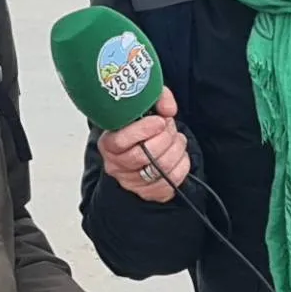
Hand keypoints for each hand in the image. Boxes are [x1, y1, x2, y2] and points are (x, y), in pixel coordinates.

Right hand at [101, 88, 188, 203]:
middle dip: (165, 137)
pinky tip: (179, 154)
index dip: (142, 130)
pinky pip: (172, 181)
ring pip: (161, 168)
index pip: (120, 141)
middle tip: (170, 126)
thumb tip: (168, 109)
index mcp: (108, 143)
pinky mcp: (149, 193)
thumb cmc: (141, 127)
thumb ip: (157, 99)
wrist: (142, 147)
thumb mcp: (144, 106)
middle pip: (143, 155)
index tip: (159, 121)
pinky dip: (182, 164)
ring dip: (176, 149)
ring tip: (176, 138)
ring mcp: (132, 182)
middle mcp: (116, 165)